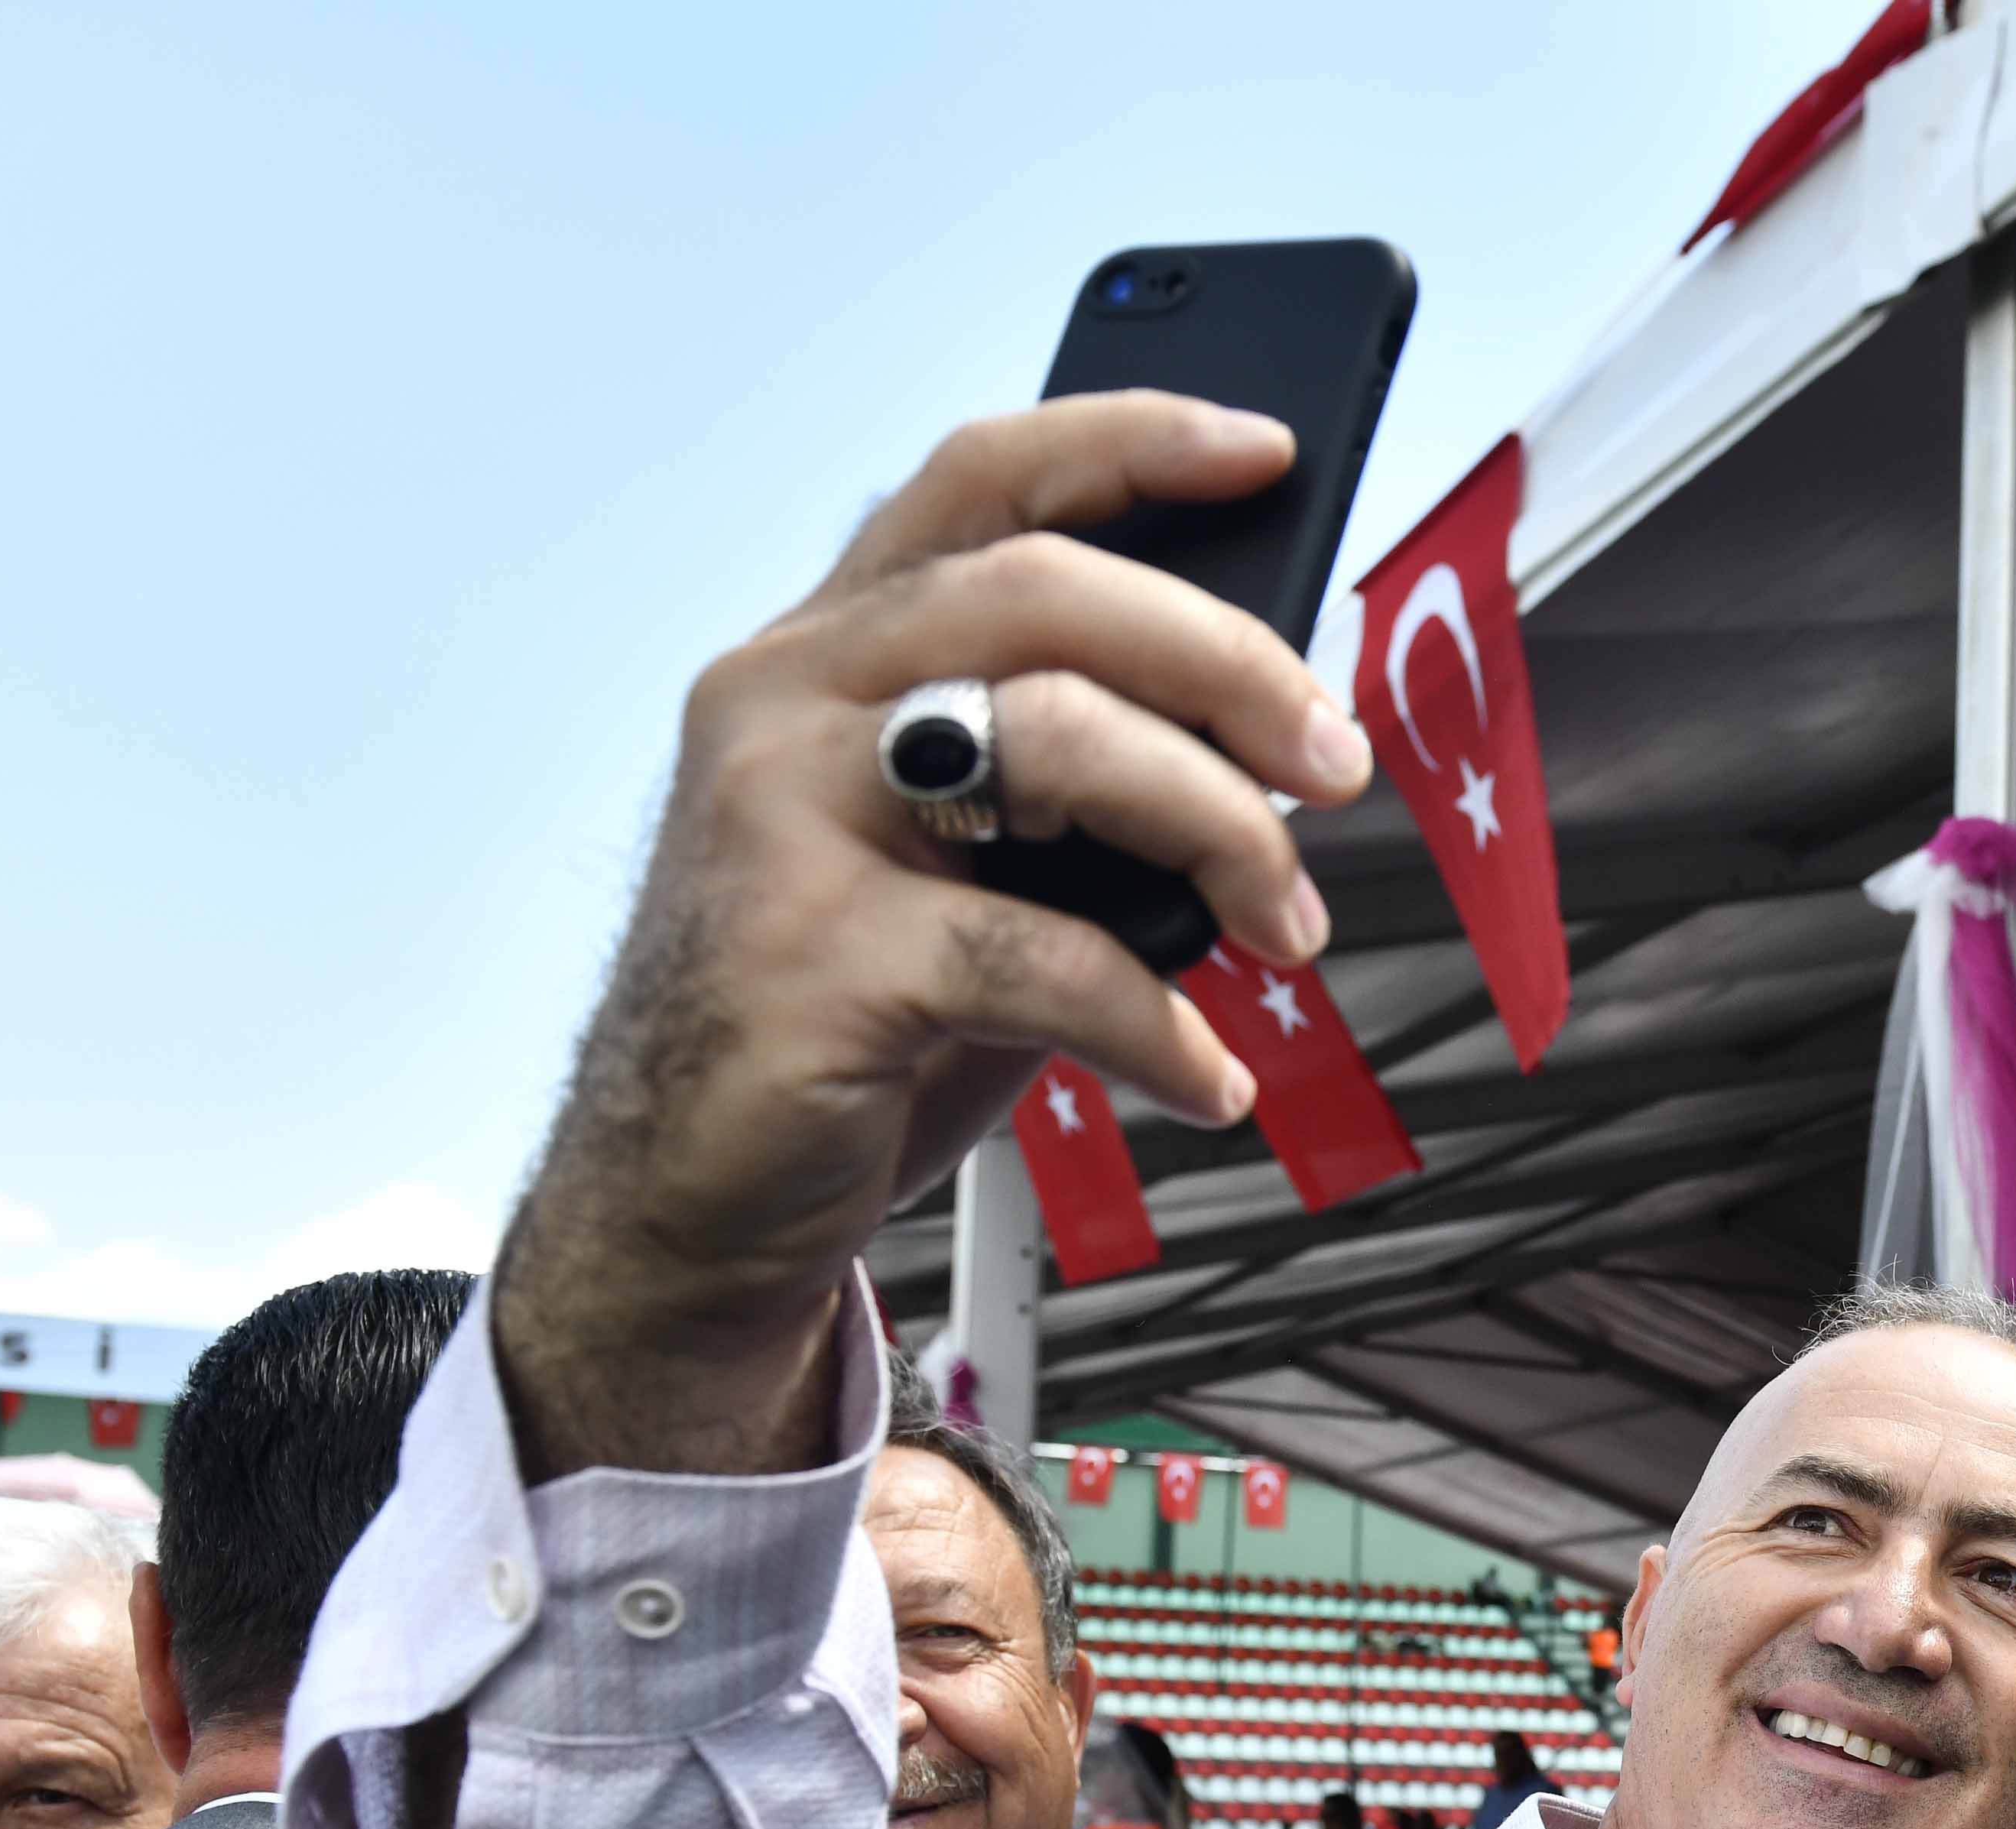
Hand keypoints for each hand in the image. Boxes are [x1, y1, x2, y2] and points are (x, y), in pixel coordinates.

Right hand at [498, 393, 1375, 1478]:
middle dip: (1227, 661)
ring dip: (1220, 828)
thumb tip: (1265, 745)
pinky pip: (1041, 956)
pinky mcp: (810, 956)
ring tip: (1287, 924)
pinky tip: (1206, 1073)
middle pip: (1044, 590)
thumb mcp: (960, 873)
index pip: (979, 482)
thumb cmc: (842, 1029)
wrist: (682, 1202)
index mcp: (828, 657)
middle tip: (1333, 761)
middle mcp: (787, 703)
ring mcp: (783, 820)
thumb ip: (1070, 791)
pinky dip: (1158, 1021)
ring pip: (1055, 738)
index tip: (1268, 453)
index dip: (1129, 440)